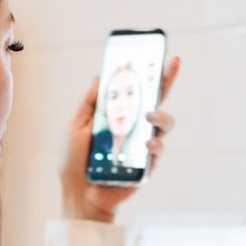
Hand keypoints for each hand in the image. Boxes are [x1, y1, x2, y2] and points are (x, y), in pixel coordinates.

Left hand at [60, 56, 180, 223]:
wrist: (77, 192)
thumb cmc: (74, 161)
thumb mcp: (75, 126)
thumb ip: (88, 103)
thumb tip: (100, 77)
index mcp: (118, 114)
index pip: (137, 89)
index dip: (148, 72)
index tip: (159, 54)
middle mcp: (134, 127)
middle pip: (157, 100)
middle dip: (166, 80)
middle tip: (170, 65)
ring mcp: (142, 145)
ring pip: (164, 124)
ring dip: (161, 116)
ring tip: (150, 116)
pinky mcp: (146, 165)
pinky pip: (157, 151)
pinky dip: (154, 145)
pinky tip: (147, 144)